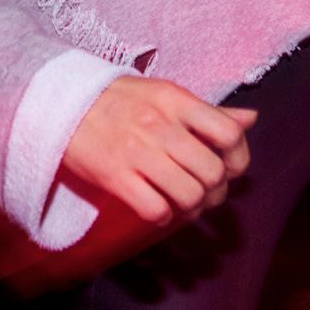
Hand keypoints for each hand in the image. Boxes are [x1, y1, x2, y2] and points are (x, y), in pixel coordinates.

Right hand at [60, 76, 257, 226]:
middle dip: (215, 190)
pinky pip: (156, 210)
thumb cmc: (117, 99)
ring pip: (189, 195)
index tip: (229, 168)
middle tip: (204, 191)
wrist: (59, 102)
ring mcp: (136, 152)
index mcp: (175, 101)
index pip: (229, 133)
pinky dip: (162, 215)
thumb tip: (251, 119)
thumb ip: (207, 112)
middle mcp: (159, 125)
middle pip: (213, 172)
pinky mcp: (114, 176)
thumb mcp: (163, 94)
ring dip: (190, 206)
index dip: (238, 158)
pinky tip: (155, 204)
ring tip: (180, 199)